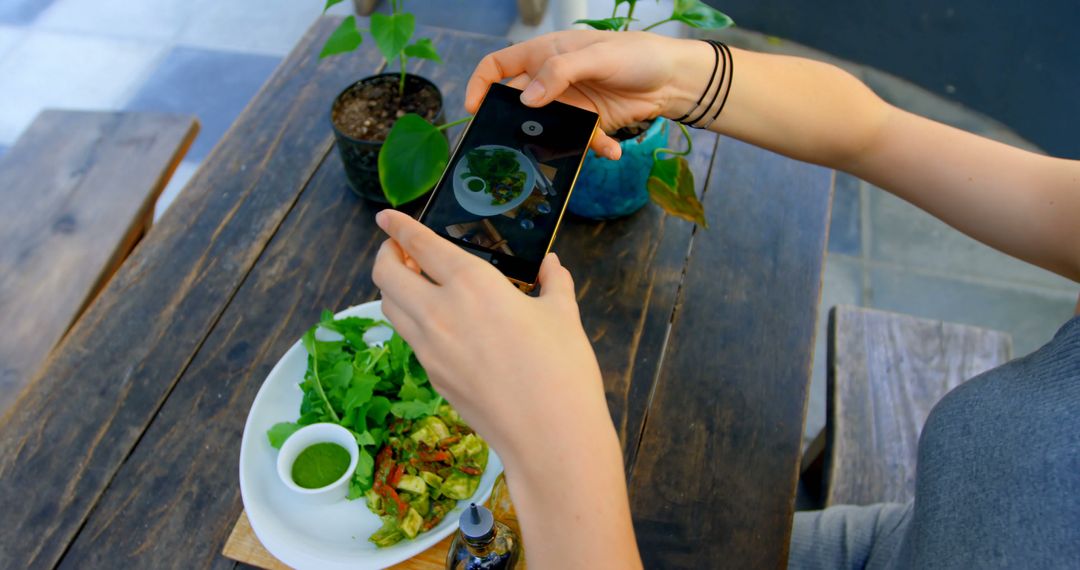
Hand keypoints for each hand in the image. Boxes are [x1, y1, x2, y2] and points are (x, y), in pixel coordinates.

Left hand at [370, 210, 609, 464]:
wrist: (549, 436)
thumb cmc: (562, 369)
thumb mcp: (563, 314)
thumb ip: (552, 282)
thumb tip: (550, 264)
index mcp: (472, 284)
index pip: (419, 245)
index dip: (397, 226)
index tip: (385, 216)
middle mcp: (439, 311)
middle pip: (387, 275)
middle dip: (386, 255)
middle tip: (398, 250)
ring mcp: (429, 348)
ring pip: (390, 308)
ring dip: (394, 289)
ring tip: (414, 283)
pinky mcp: (432, 377)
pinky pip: (410, 339)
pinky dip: (412, 322)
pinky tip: (437, 323)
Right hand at [466, 30, 708, 159]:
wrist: (675, 78)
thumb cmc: (637, 54)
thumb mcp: (598, 55)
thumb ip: (560, 74)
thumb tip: (526, 98)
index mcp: (546, 54)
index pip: (499, 66)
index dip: (480, 84)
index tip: (474, 109)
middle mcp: (553, 81)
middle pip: (520, 105)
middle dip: (518, 126)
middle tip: (518, 144)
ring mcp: (570, 104)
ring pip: (548, 130)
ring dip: (560, 142)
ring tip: (580, 145)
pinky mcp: (589, 124)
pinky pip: (580, 142)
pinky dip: (593, 148)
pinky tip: (612, 150)